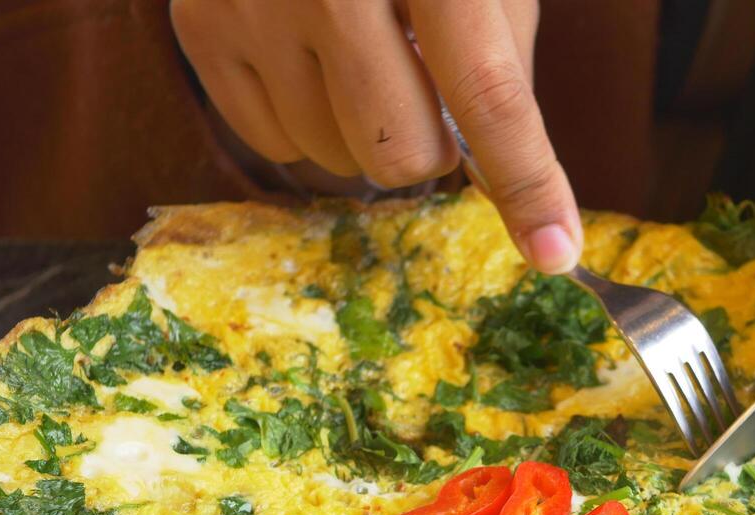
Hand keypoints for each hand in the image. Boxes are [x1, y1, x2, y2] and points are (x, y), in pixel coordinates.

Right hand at [169, 0, 581, 272]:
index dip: (527, 181)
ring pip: (333, 161)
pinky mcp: (198, 26)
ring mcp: (251, 5)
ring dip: (363, 134)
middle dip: (429, 147)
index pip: (487, 95)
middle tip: (422, 91)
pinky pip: (270, 145)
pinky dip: (305, 123)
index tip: (556, 251)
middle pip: (400, 154)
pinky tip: (308, 58)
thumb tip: (505, 181)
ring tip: (358, 58)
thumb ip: (500, 63)